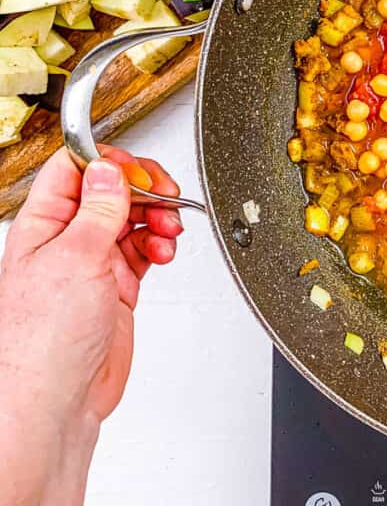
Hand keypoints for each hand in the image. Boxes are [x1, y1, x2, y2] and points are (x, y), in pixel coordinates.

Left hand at [0, 147, 181, 505]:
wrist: (56, 400)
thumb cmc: (43, 341)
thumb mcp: (75, 256)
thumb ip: (98, 208)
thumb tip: (108, 168)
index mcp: (42, 225)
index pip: (74, 170)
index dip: (109, 162)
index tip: (138, 170)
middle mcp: (66, 240)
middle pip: (110, 191)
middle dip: (143, 189)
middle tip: (164, 195)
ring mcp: (92, 264)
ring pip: (132, 220)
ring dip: (157, 218)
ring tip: (167, 231)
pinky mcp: (116, 287)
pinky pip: (143, 250)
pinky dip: (159, 245)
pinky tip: (162, 251)